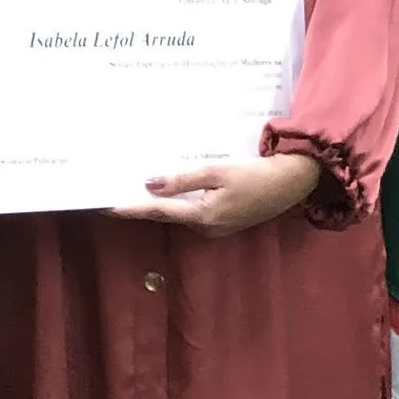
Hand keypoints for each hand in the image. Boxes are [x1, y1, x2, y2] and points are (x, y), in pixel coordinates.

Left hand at [110, 151, 323, 233]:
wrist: (293, 182)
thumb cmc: (257, 174)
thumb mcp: (218, 171)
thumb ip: (182, 180)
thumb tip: (150, 185)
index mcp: (202, 217)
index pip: (158, 212)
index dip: (130, 208)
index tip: (104, 206)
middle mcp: (205, 227)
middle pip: (166, 215)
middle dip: (142, 204)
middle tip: (114, 191)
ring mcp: (215, 226)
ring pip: (180, 213)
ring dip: (160, 201)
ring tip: (134, 186)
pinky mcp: (224, 220)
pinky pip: (194, 210)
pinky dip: (179, 200)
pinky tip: (169, 188)